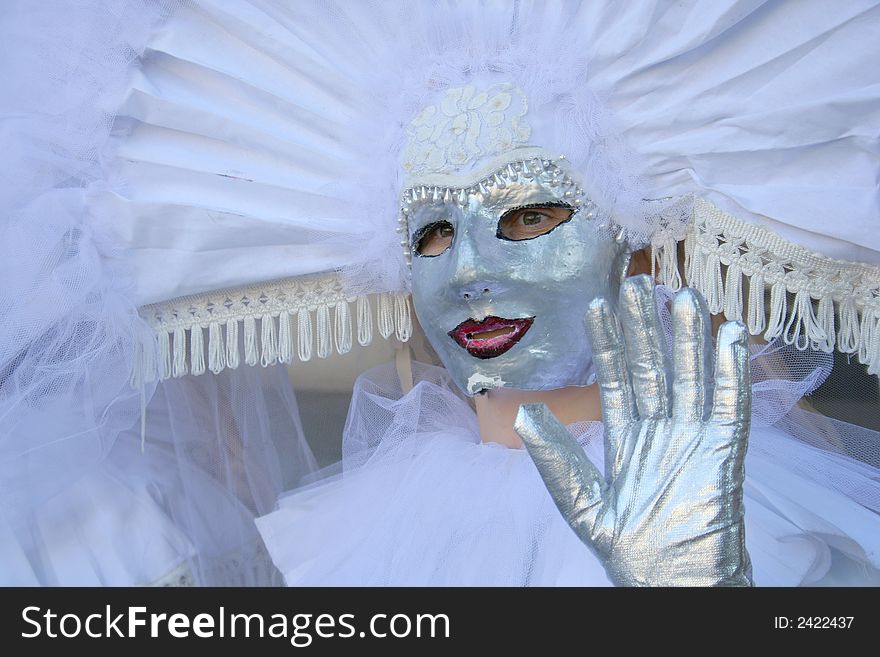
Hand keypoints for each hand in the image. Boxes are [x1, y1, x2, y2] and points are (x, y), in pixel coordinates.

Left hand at [514, 275, 751, 585]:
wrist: (671, 586)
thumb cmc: (627, 550)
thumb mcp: (581, 505)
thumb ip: (556, 460)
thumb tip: (525, 413)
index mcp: (625, 437)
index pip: (615, 379)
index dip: (608, 342)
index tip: (597, 304)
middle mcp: (659, 429)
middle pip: (652, 368)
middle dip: (645, 327)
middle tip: (639, 282)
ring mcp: (693, 438)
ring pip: (690, 378)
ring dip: (689, 338)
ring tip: (684, 295)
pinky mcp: (724, 455)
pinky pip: (730, 408)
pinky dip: (731, 374)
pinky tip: (729, 338)